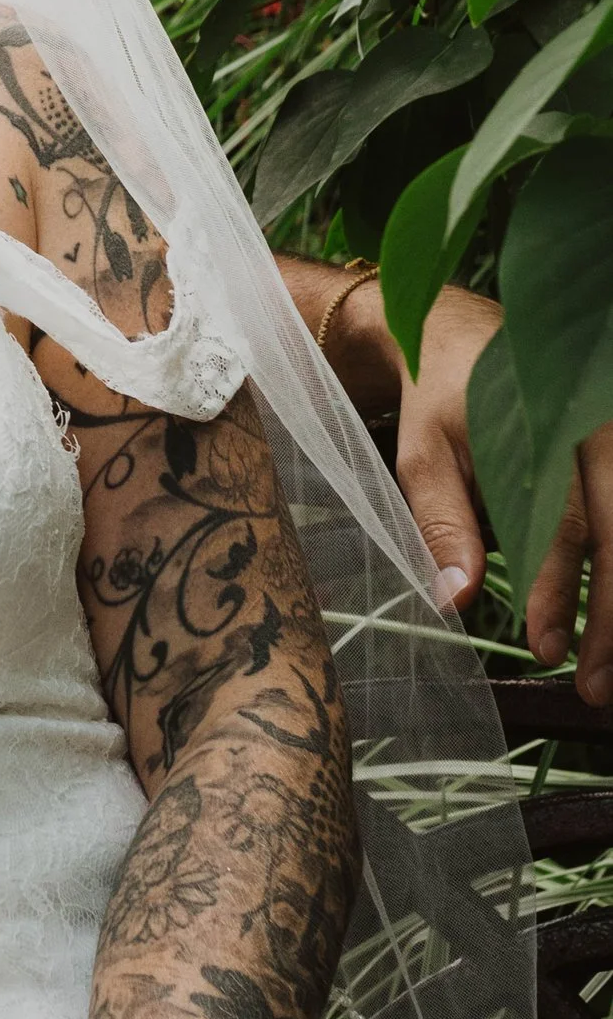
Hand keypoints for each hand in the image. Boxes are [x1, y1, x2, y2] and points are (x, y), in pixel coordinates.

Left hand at [388, 284, 611, 704]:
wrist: (461, 331)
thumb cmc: (441, 396)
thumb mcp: (425, 454)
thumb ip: (443, 522)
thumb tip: (456, 601)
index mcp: (555, 426)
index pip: (569, 523)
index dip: (562, 591)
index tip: (546, 647)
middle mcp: (604, 432)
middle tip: (593, 686)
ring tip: (608, 676)